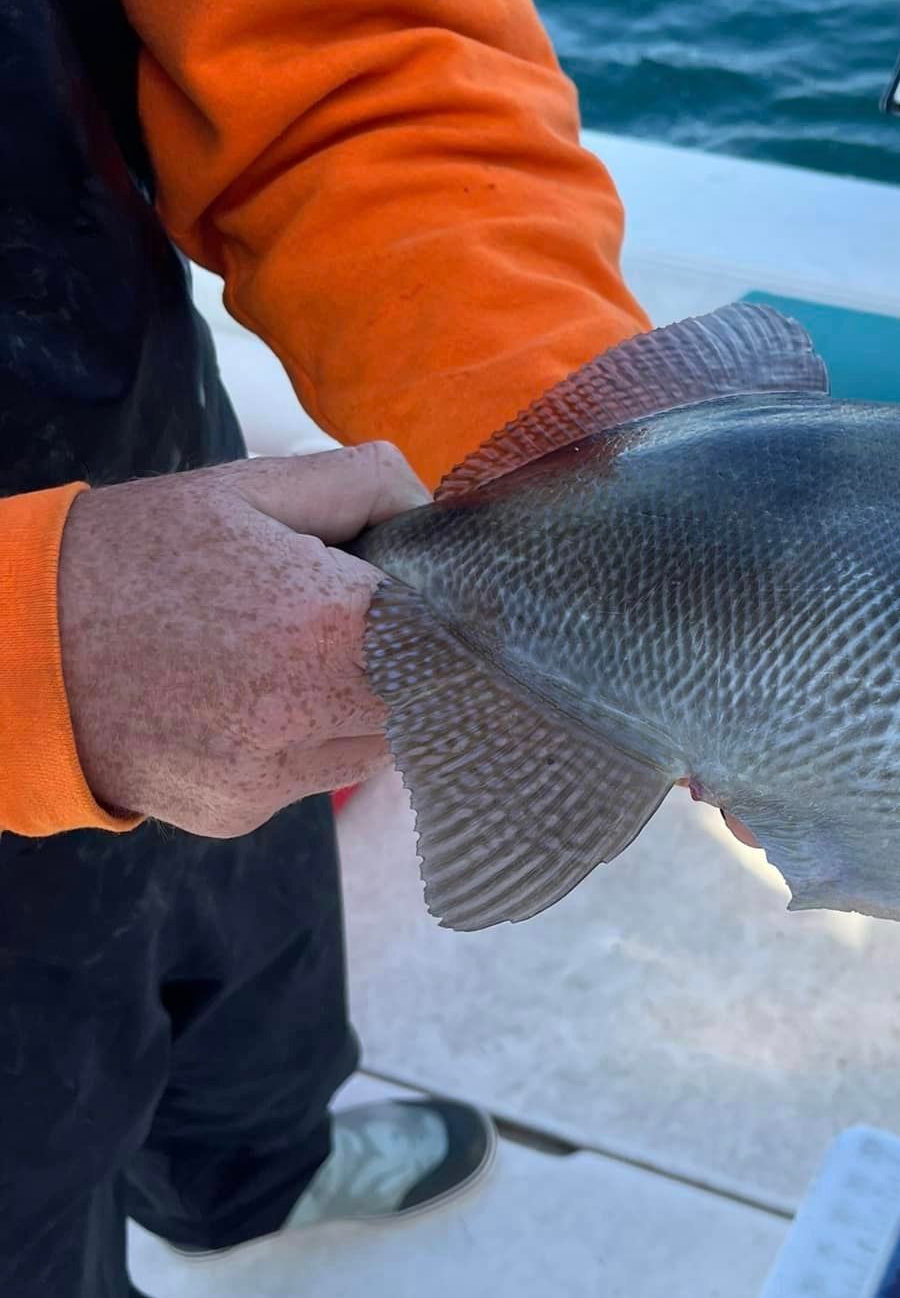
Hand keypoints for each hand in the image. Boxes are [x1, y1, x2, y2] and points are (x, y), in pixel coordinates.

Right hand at [57, 444, 428, 836]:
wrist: (12, 645)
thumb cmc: (133, 553)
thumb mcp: (250, 485)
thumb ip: (367, 483)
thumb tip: (434, 519)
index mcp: (327, 625)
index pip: (457, 634)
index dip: (451, 611)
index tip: (430, 591)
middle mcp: (306, 716)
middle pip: (430, 701)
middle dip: (415, 661)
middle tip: (360, 619)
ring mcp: (270, 777)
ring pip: (376, 748)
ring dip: (364, 705)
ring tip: (294, 654)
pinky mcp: (238, 813)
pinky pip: (312, 776)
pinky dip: (303, 739)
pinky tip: (247, 697)